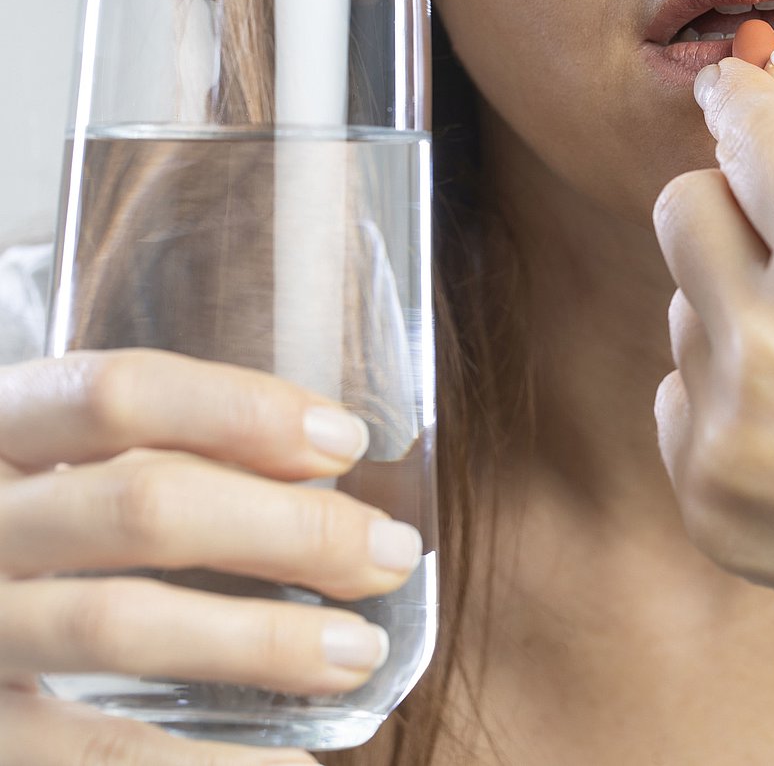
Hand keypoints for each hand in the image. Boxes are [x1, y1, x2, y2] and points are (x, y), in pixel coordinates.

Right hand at [0, 349, 421, 764]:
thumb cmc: (37, 551)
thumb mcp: (66, 484)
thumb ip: (160, 470)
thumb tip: (335, 496)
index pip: (117, 392)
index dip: (241, 411)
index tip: (347, 443)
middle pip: (142, 503)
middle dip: (291, 528)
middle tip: (389, 554)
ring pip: (120, 622)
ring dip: (264, 639)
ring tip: (360, 653)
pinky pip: (99, 751)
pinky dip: (207, 764)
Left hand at [651, 54, 773, 694]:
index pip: (746, 134)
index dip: (742, 97)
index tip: (736, 86)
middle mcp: (767, 343)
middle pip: (680, 208)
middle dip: (732, 205)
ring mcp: (727, 434)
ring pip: (682, 310)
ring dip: (740, 313)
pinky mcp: (706, 502)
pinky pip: (680, 399)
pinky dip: (731, 399)